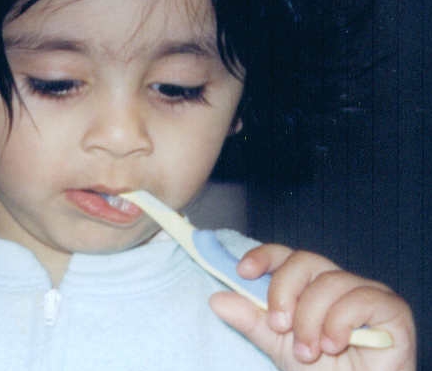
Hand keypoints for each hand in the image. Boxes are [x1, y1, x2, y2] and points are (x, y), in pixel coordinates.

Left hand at [209, 244, 415, 369]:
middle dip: (284, 293)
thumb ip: (252, 320)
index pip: (285, 255)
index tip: (242, 272)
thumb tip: (216, 299)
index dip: (263, 256)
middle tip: (280, 327)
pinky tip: (334, 345)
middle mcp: (337, 280)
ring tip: (308, 351)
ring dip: (311, 320)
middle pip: (304, 261)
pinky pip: (359, 299)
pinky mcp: (391, 307)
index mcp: (310, 285)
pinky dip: (339, 323)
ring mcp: (365, 291)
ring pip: (329, 282)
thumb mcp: (278, 345)